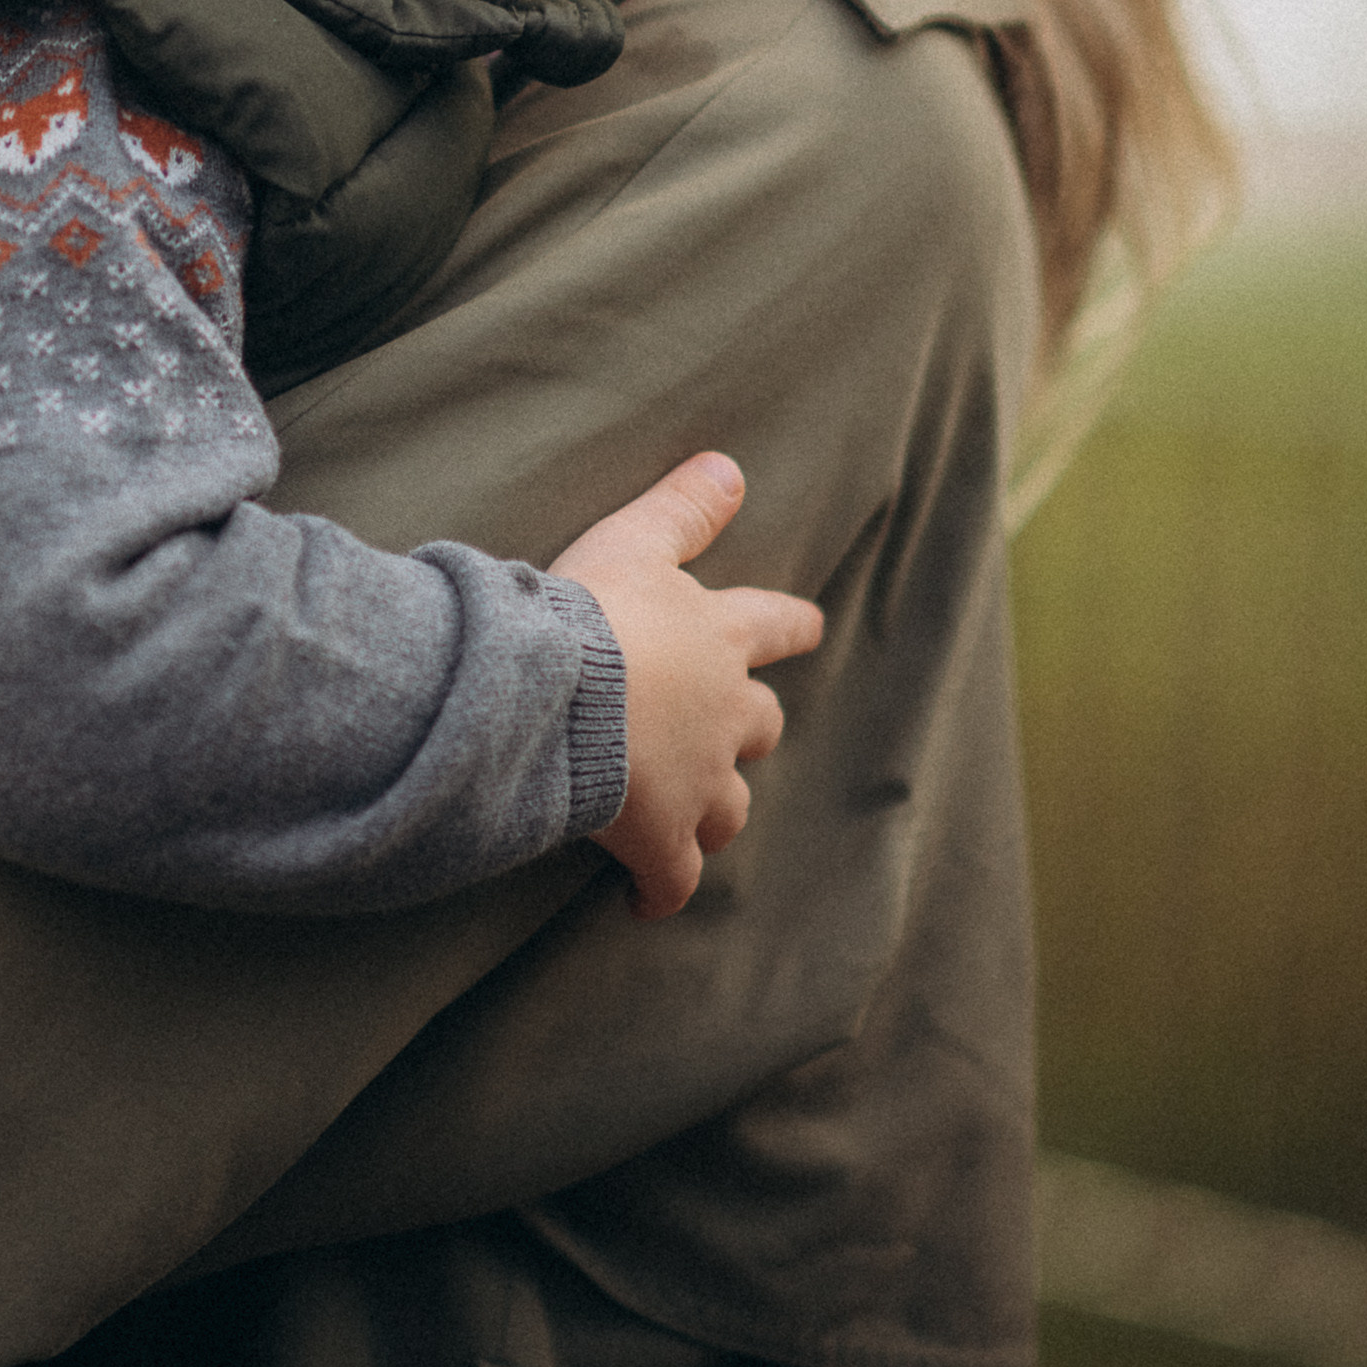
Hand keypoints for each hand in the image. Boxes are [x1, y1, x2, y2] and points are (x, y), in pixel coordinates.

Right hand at [549, 450, 822, 921]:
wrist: (556, 697)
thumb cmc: (589, 613)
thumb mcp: (636, 541)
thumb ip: (684, 507)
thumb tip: (730, 464)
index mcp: (717, 640)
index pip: (773, 625)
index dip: (790, 626)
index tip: (809, 627)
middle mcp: (723, 714)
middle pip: (760, 727)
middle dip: (750, 729)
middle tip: (736, 733)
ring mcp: (698, 783)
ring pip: (729, 808)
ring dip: (714, 810)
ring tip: (692, 822)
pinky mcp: (663, 842)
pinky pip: (675, 882)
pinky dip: (662, 892)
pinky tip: (644, 902)